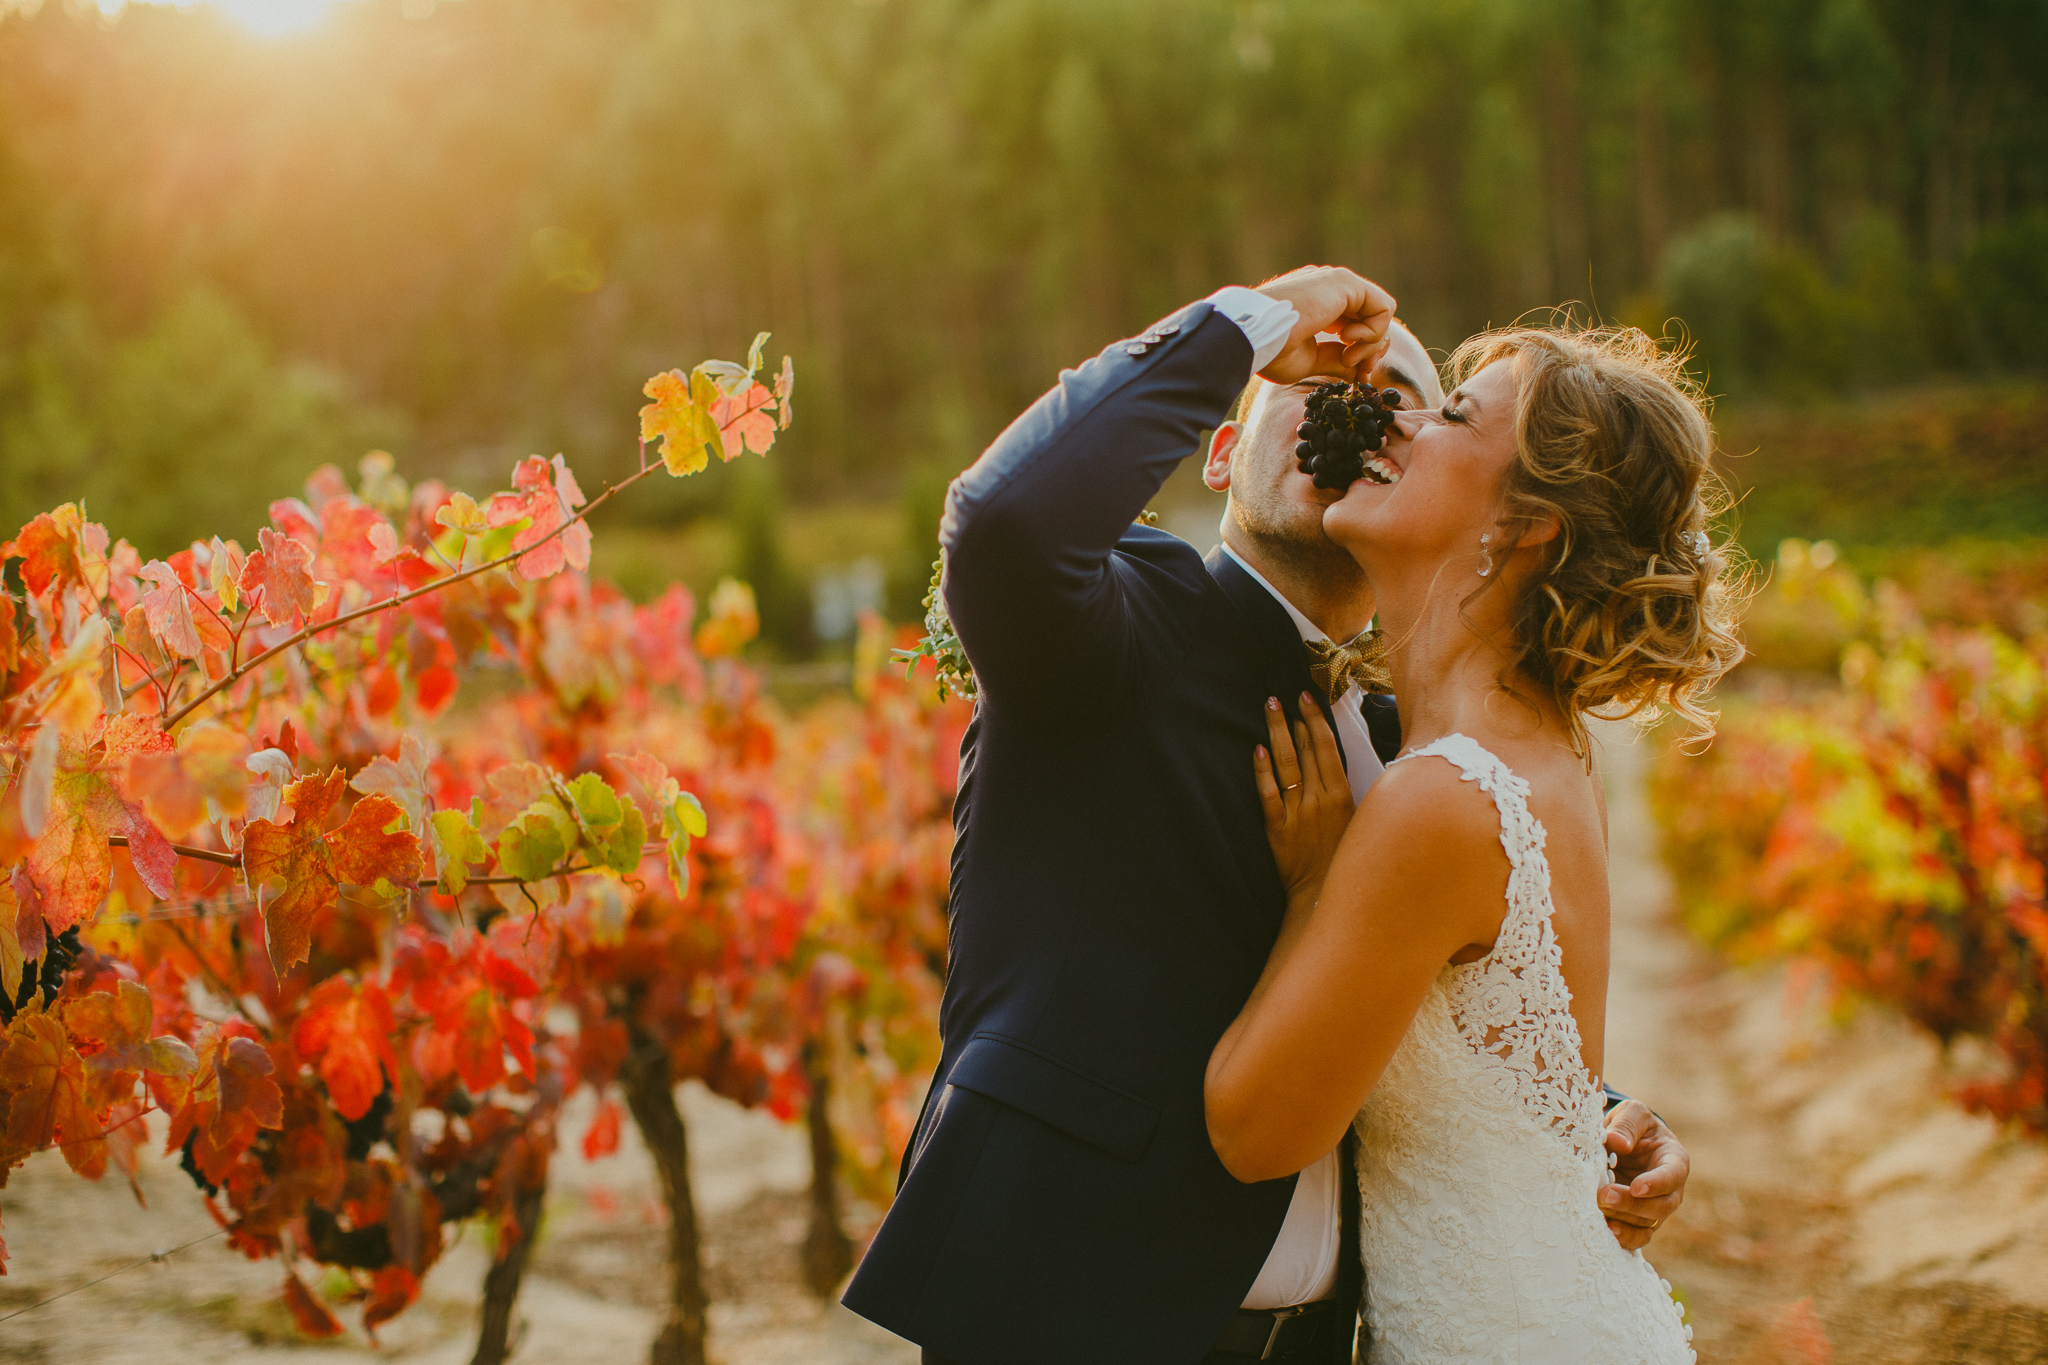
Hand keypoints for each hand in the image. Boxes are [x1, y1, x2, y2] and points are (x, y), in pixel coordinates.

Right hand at [1253, 265, 1396, 384]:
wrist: (1252, 336)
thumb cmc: (1269, 350)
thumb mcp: (1308, 360)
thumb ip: (1335, 359)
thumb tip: (1358, 370)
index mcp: (1318, 303)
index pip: (1357, 323)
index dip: (1362, 351)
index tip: (1354, 374)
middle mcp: (1329, 289)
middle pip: (1372, 317)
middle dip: (1372, 350)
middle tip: (1359, 372)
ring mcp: (1337, 283)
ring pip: (1380, 312)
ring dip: (1372, 343)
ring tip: (1348, 357)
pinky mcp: (1345, 283)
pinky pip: (1383, 307)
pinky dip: (1374, 331)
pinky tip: (1348, 342)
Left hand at [1254, 693, 1354, 900]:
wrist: (1325, 898)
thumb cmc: (1349, 861)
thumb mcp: (1364, 823)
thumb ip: (1359, 793)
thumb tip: (1353, 765)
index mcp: (1343, 796)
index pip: (1327, 748)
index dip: (1316, 720)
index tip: (1307, 697)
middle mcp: (1319, 799)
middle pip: (1305, 750)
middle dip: (1295, 719)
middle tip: (1283, 693)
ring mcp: (1297, 813)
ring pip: (1285, 765)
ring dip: (1277, 733)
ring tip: (1269, 708)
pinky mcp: (1277, 828)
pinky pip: (1268, 794)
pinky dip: (1262, 771)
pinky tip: (1257, 749)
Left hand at [1598, 1100, 1688, 1250]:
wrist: (1624, 1144)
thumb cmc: (1632, 1126)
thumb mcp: (1632, 1113)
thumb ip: (1627, 1124)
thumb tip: (1617, 1142)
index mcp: (1674, 1160)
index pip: (1673, 1175)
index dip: (1656, 1183)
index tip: (1637, 1186)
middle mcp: (1671, 1189)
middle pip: (1661, 1206)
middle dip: (1633, 1204)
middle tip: (1604, 1195)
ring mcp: (1656, 1208)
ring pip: (1646, 1223)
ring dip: (1622, 1219)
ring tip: (1598, 1209)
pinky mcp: (1640, 1221)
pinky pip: (1637, 1237)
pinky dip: (1624, 1237)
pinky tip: (1606, 1230)